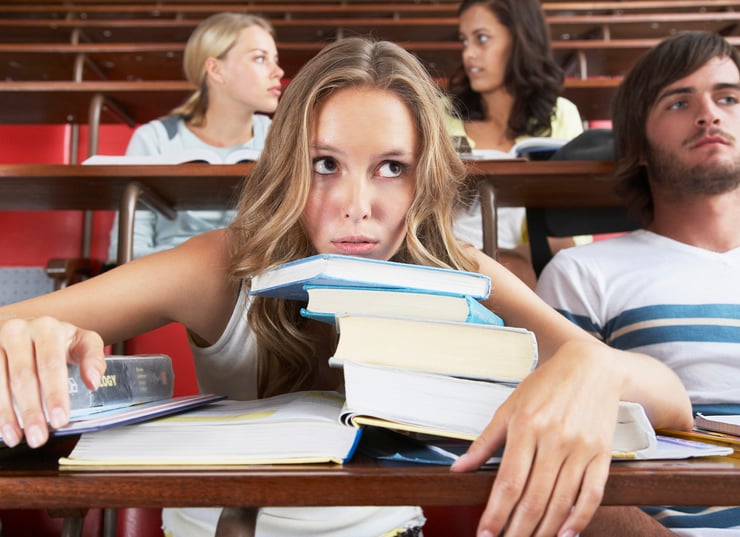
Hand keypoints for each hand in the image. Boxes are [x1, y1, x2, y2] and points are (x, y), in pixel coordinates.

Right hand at [0, 316, 104, 447]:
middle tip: (38, 438)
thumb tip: (93, 382)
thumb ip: (93, 358)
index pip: (51, 365)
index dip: (55, 394)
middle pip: (24, 377)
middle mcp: (18, 331)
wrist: (20, 326)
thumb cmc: (54, 339)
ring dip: (6, 414)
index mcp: (47, 328)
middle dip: (31, 411)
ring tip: (15, 438)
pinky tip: (0, 426)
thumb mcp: (80, 341)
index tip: (60, 420)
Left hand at [452, 340, 620, 536]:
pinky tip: (567, 534)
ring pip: (561, 501)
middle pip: (534, 498)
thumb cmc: (547, 384)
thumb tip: (459, 468)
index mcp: (526, 427)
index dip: (495, 513)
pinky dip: (580, 518)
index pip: (508, 481)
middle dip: (517, 529)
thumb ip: (485, 441)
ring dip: (545, 530)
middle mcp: (554, 440)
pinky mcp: (602, 454)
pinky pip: (592, 494)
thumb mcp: (510, 407)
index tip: (485, 533)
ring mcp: (580, 448)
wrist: (592, 367)